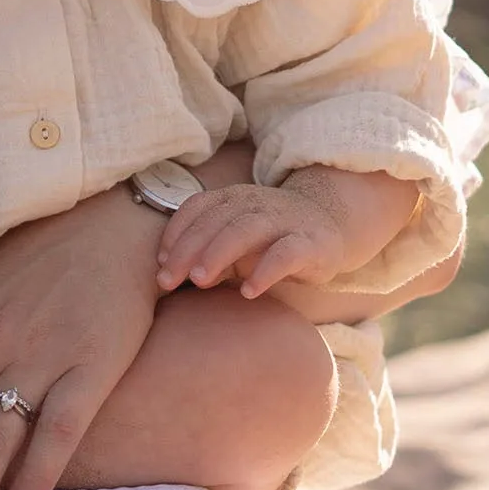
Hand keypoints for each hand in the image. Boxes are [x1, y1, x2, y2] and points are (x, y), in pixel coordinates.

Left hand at [155, 181, 345, 298]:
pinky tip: (248, 291)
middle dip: (188, 249)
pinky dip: (265, 271)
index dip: (175, 233)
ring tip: (199, 281)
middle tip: (168, 279)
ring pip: (246, 229)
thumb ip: (206, 255)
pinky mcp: (311, 242)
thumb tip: (174, 276)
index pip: (197, 208)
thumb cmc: (268, 238)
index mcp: (232, 198)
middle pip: (216, 221)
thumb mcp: (233, 243)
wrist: (328, 224)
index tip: (160, 263)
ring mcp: (284, 220)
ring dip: (218, 253)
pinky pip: (286, 253)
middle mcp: (255, 203)